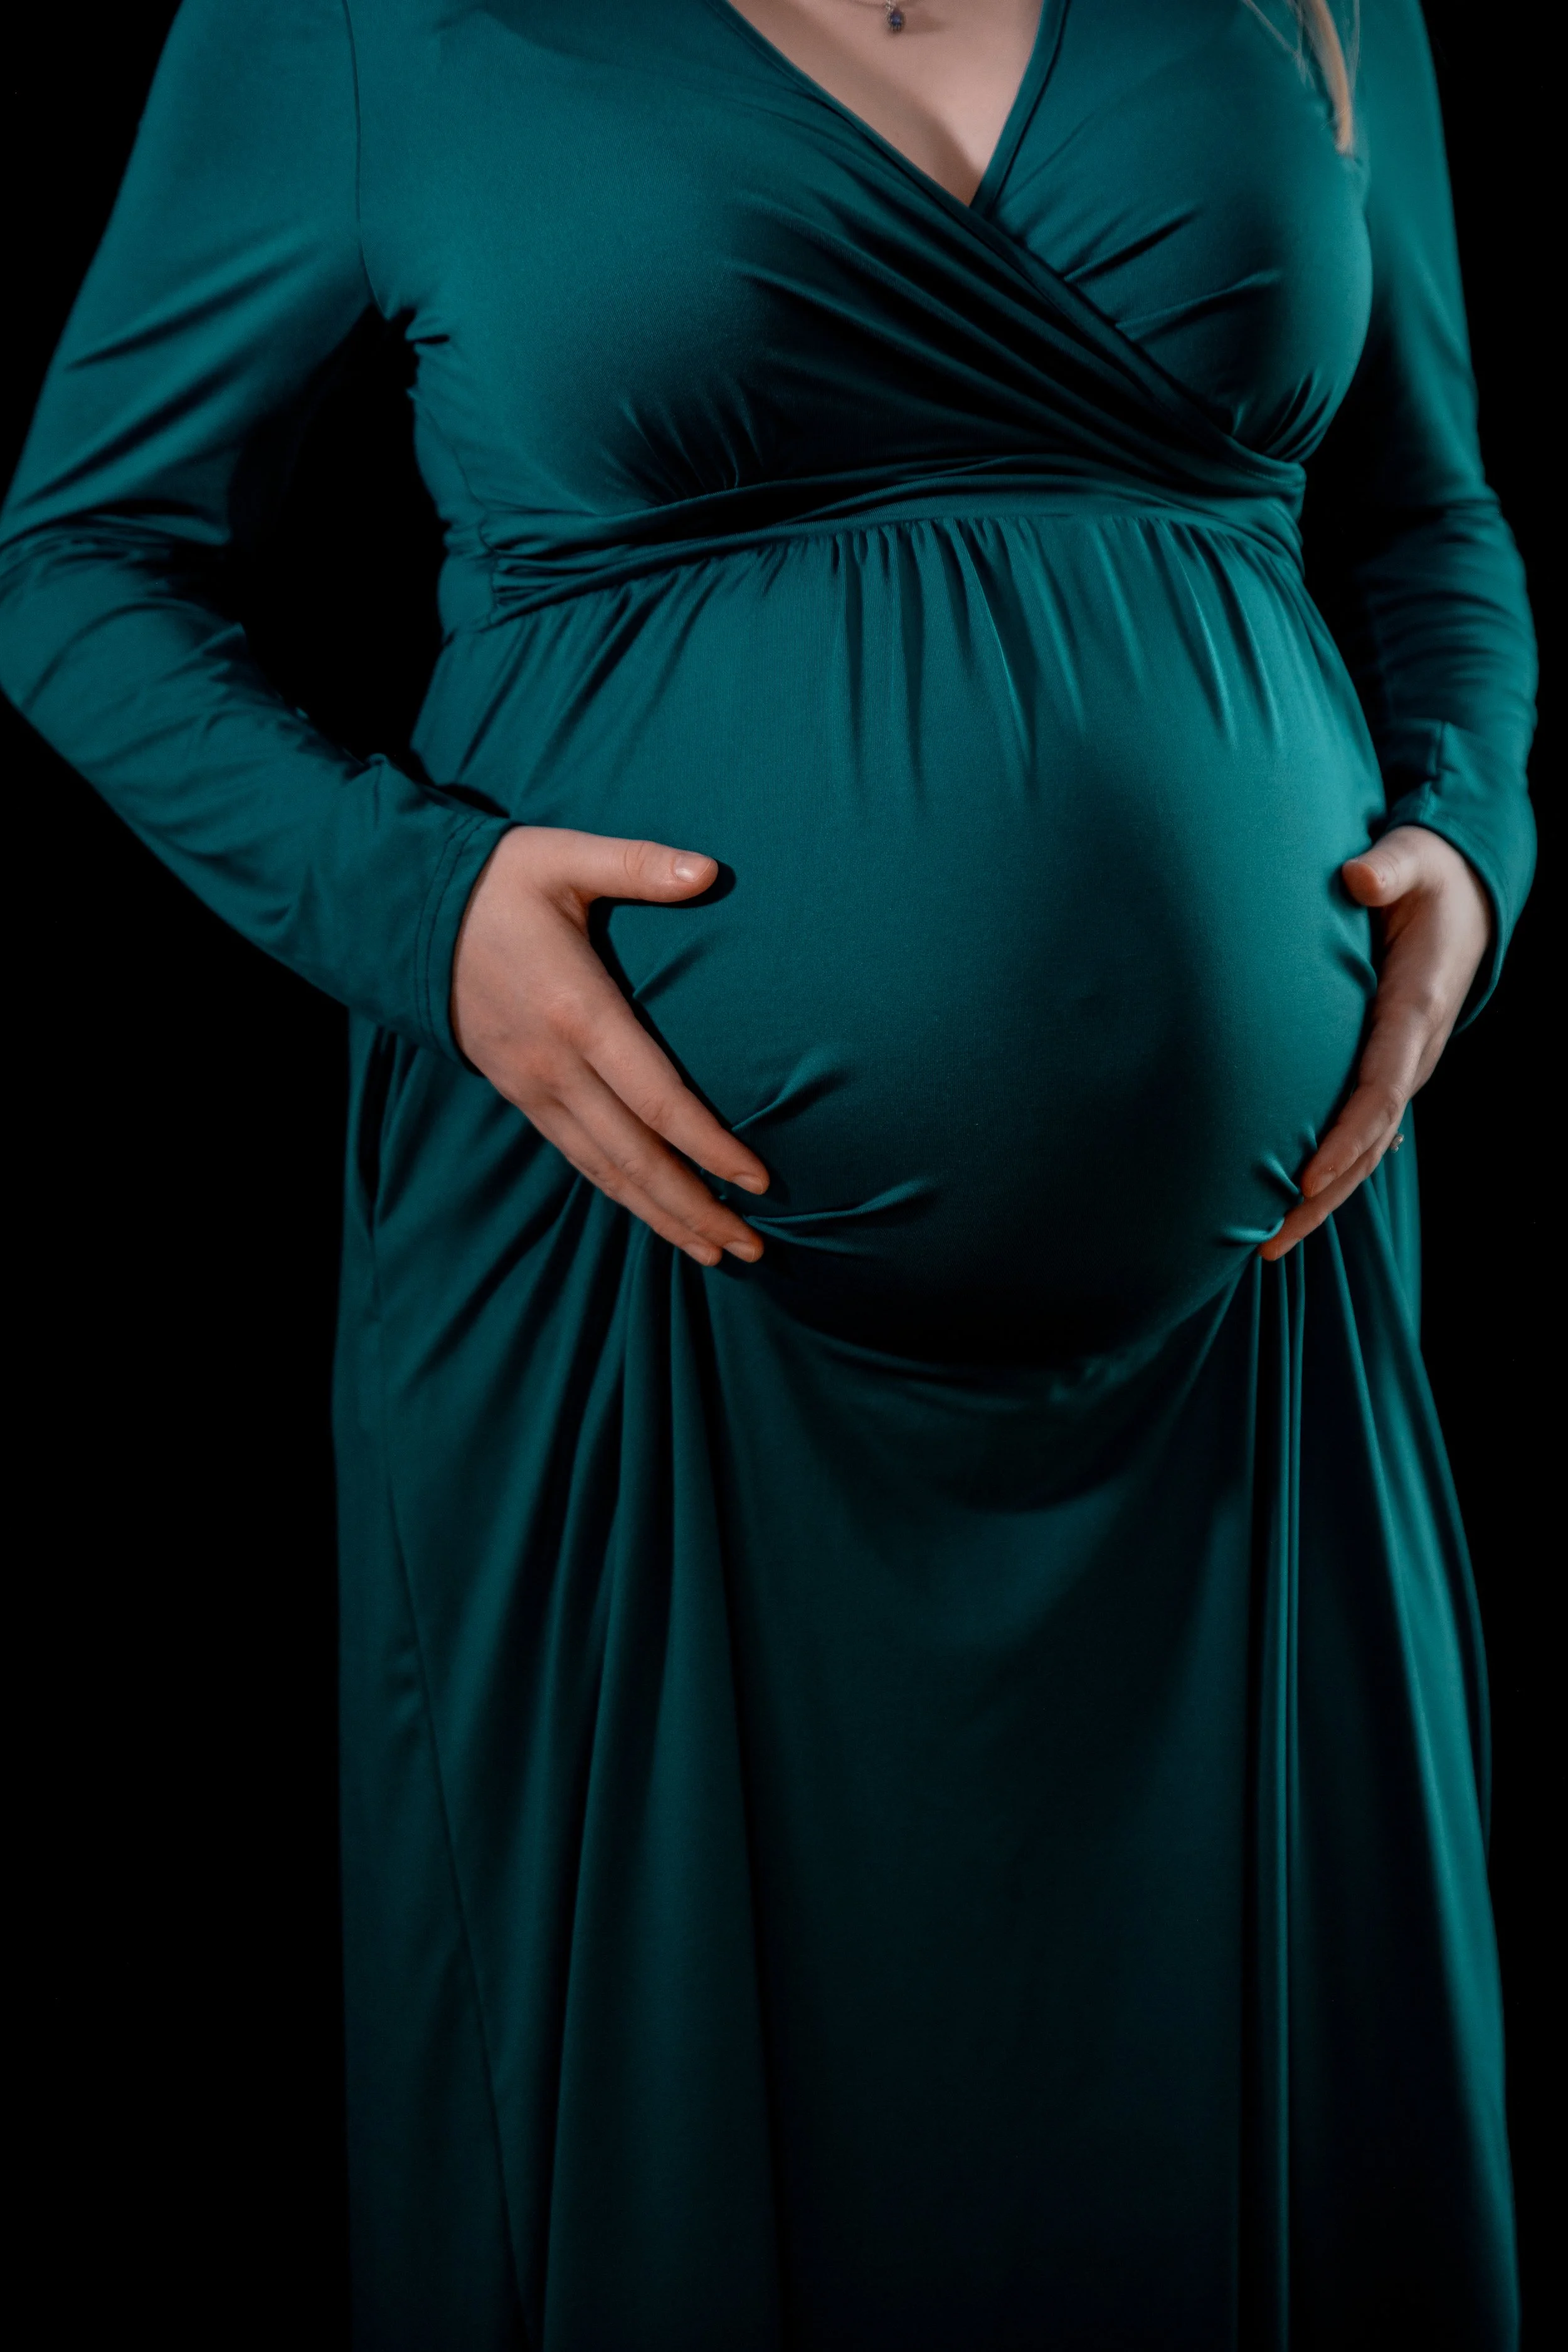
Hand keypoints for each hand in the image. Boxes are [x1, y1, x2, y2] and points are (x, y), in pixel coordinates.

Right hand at [451, 826, 768, 1264]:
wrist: (399, 909)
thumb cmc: (494, 880)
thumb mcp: (563, 857)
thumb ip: (640, 864)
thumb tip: (711, 871)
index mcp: (579, 1013)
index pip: (657, 1102)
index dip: (709, 1148)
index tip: (757, 1181)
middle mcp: (555, 1066)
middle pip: (636, 1159)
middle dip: (695, 1209)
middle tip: (753, 1251)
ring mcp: (532, 1087)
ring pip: (605, 1172)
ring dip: (661, 1216)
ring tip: (715, 1254)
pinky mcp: (518, 1093)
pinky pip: (577, 1157)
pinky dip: (620, 1193)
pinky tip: (654, 1213)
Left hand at [1261, 825, 1490, 1260]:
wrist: (1467, 894)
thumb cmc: (1430, 876)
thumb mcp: (1415, 858)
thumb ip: (1388, 866)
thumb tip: (1358, 880)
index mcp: (1416, 1009)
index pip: (1380, 1089)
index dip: (1345, 1137)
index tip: (1303, 1178)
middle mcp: (1411, 1051)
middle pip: (1368, 1140)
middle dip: (1323, 1194)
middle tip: (1268, 1241)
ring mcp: (1399, 1065)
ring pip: (1363, 1146)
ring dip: (1321, 1196)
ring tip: (1268, 1244)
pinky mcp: (1384, 1066)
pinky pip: (1357, 1129)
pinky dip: (1329, 1169)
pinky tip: (1290, 1207)